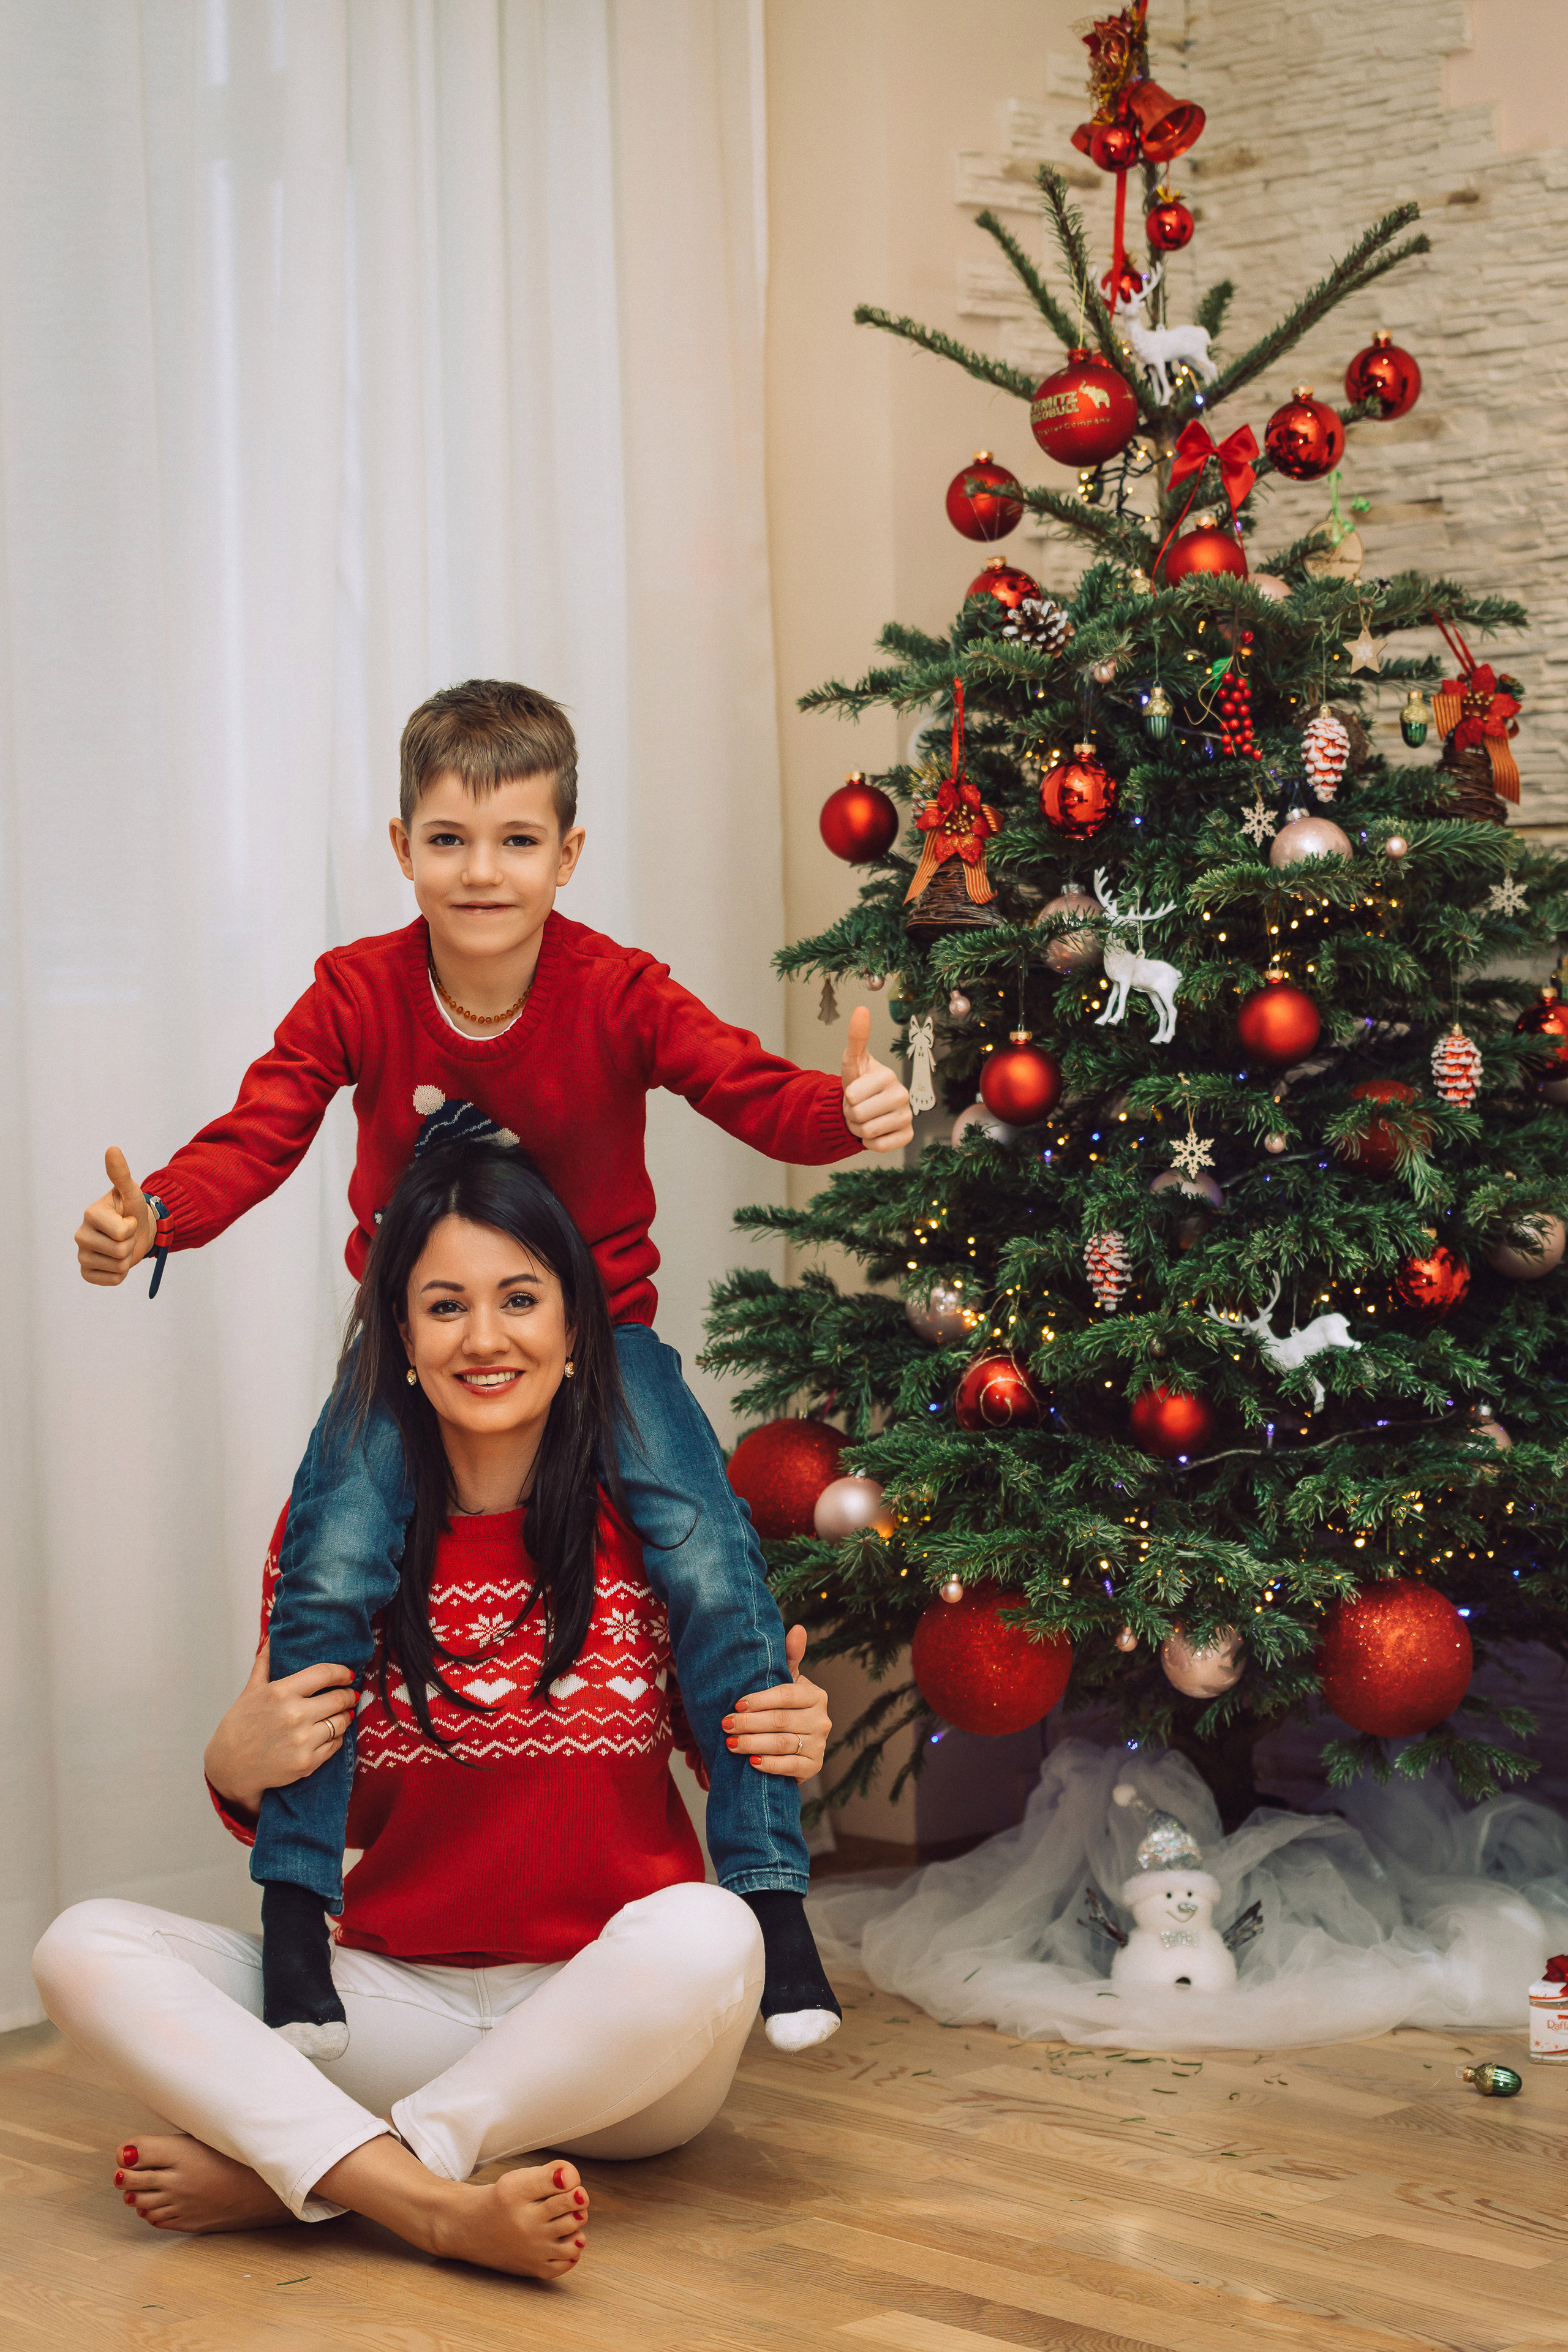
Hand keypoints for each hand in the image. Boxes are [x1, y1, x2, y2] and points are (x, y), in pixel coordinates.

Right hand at [76, 1146, 157, 1285]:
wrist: (137, 1232)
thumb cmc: (133, 1210)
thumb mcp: (131, 1192)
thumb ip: (121, 1174)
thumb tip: (112, 1149)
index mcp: (90, 1214)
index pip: (122, 1232)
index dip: (133, 1227)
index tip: (128, 1219)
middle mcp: (81, 1234)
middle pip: (120, 1251)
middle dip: (131, 1243)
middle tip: (127, 1235)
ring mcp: (82, 1255)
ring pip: (118, 1266)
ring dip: (128, 1258)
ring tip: (123, 1246)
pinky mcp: (86, 1272)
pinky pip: (112, 1280)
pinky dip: (121, 1273)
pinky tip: (116, 1261)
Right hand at [203, 1640, 358, 1820]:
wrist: (229, 1766)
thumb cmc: (240, 1724)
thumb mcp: (250, 1690)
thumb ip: (264, 1662)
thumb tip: (271, 1636)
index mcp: (280, 1692)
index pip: (324, 1674)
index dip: (342, 1672)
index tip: (348, 1674)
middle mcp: (293, 1715)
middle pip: (338, 1699)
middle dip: (348, 1695)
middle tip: (351, 1694)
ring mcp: (302, 1741)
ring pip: (340, 1722)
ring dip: (345, 1716)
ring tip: (343, 1713)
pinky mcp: (307, 1763)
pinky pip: (335, 1745)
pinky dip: (336, 1737)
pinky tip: (331, 1733)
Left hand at [722, 1624, 830, 1779]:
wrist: (796, 1744)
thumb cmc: (785, 1707)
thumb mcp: (786, 1681)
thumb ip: (789, 1656)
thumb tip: (799, 1628)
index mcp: (815, 1695)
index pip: (786, 1695)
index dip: (760, 1700)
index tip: (736, 1703)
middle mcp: (822, 1720)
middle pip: (781, 1720)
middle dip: (749, 1723)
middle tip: (725, 1724)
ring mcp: (820, 1745)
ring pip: (782, 1744)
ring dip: (753, 1743)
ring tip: (731, 1743)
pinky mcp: (814, 1766)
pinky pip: (790, 1767)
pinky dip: (769, 1764)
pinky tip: (751, 1762)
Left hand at [840, 1005, 913, 1152]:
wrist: (865, 1109)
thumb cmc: (859, 1084)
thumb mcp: (852, 1062)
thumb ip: (856, 1037)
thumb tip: (861, 1008)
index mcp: (889, 1076)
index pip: (854, 1096)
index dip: (847, 1097)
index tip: (855, 1093)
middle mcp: (903, 1095)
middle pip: (859, 1115)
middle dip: (852, 1114)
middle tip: (858, 1107)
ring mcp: (907, 1116)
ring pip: (868, 1132)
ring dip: (859, 1129)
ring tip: (865, 1118)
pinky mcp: (908, 1136)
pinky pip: (879, 1146)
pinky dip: (871, 1142)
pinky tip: (876, 1131)